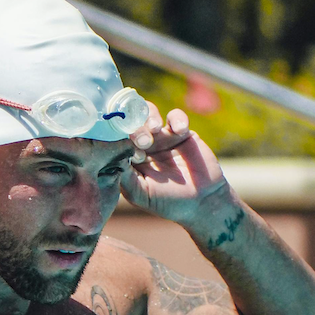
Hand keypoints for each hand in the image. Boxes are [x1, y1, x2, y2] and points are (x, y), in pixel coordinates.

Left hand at [120, 102, 228, 224]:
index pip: (116, 138)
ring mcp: (161, 137)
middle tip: (144, 141)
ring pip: (149, 113)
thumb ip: (125, 177)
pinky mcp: (181, 133)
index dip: (117, 135)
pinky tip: (180, 131)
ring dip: (150, 117)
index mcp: (128, 157)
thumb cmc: (166, 201)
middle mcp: (142, 144)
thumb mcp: (140, 193)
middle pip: (131, 123)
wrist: (201, 202)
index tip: (124, 143)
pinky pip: (175, 116)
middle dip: (135, 128)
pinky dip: (177, 119)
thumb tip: (113, 157)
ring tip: (156, 128)